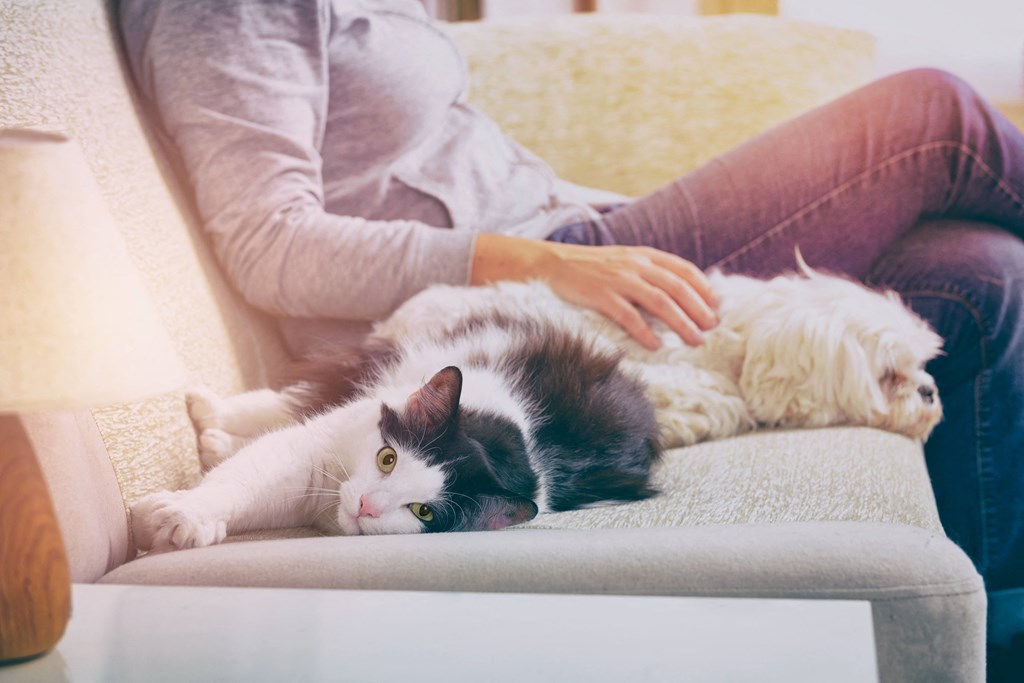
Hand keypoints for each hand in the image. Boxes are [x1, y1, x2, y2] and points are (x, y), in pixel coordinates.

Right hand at [471, 234, 718, 349]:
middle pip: (676, 287)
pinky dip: (645, 331)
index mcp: (643, 255)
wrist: (549, 263)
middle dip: (697, 309)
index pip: (682, 269)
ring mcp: (617, 279)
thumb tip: (678, 295)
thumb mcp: (623, 261)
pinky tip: (656, 346)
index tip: (716, 305)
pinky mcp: (600, 295)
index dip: (703, 287)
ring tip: (694, 340)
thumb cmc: (589, 267)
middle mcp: (634, 264)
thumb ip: (648, 272)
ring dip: (680, 322)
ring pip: (659, 301)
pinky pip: (628, 315)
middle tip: (711, 328)